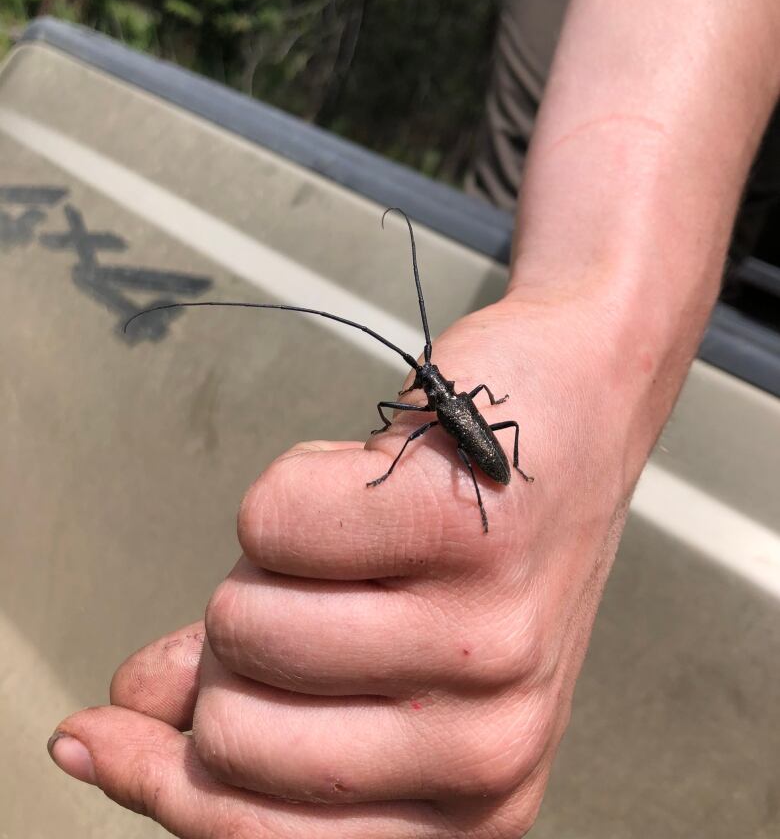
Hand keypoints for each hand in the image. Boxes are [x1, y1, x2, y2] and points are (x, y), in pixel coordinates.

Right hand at [48, 290, 659, 837]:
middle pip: (235, 728)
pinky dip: (294, 483)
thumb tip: (123, 716)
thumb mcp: (383, 648)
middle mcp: (487, 743)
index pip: (261, 834)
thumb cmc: (480, 532)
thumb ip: (256, 695)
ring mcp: (480, 638)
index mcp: (469, 799)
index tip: (99, 737)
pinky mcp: (460, 529)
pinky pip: (270, 520)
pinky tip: (375, 475)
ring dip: (274, 558)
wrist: (573, 405)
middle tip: (310, 586)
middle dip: (236, 641)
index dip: (162, 786)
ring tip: (361, 531)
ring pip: (246, 617)